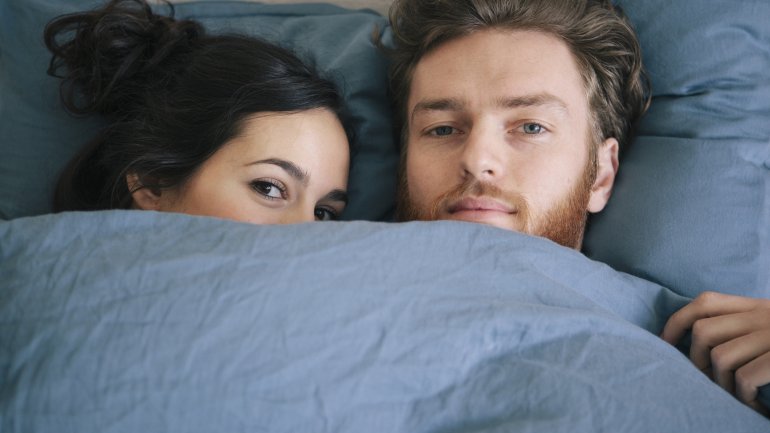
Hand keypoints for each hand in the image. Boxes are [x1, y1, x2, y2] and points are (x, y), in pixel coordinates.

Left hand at [661, 291, 769, 415]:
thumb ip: (744, 327)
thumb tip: (698, 342)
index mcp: (759, 306)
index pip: (705, 301)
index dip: (677, 321)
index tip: (664, 342)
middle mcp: (765, 315)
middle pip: (703, 331)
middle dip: (693, 359)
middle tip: (703, 381)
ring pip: (720, 357)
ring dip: (721, 384)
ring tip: (735, 397)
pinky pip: (746, 377)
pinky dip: (744, 396)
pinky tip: (755, 405)